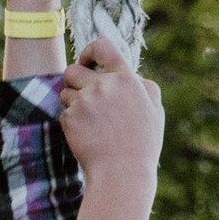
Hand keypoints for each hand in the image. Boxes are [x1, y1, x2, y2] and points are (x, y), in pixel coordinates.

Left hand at [58, 35, 163, 219]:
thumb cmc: (141, 145)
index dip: (90, 51)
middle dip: (75, 81)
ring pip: (65, 92)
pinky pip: (64, 113)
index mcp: (126, 80)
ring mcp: (84, 101)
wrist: (122, 174)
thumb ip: (144, 87)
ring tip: (91, 122)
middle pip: (73, 69)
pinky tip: (87, 136)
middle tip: (85, 98)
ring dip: (73, 103)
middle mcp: (103, 86)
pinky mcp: (70, 118)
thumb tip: (132, 76)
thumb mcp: (154, 111)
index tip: (89, 63)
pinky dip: (72, 123)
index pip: (103, 45)